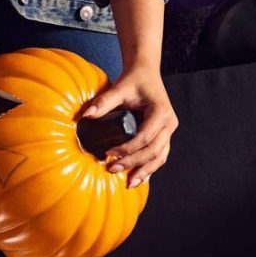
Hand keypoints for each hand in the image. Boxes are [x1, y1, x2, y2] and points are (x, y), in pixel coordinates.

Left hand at [82, 65, 176, 186]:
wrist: (146, 73)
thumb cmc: (135, 79)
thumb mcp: (119, 88)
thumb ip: (103, 102)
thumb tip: (86, 116)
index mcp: (161, 112)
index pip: (145, 137)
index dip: (128, 148)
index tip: (109, 154)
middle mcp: (169, 124)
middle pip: (154, 151)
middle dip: (134, 163)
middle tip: (114, 170)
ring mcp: (168, 131)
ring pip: (159, 157)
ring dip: (145, 172)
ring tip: (129, 183)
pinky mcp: (164, 136)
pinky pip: (159, 156)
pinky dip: (149, 168)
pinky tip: (138, 178)